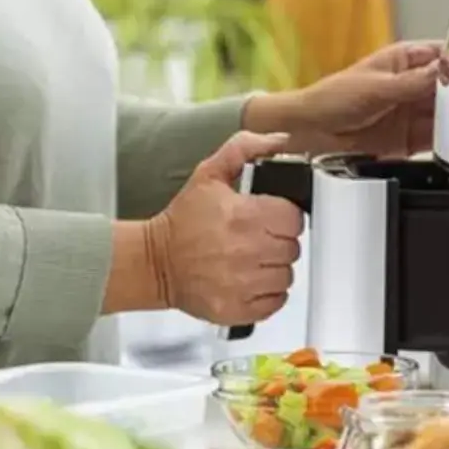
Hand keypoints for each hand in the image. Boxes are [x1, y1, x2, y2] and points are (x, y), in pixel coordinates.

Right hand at [148, 131, 303, 324]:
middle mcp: (247, 252)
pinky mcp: (238, 308)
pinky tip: (249, 280)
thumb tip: (278, 140)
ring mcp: (243, 284)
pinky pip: (276, 302)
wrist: (154, 262)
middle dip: (277, 241)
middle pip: (292, 248)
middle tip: (256, 237)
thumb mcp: (208, 174)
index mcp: (245, 216)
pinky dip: (268, 293)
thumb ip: (244, 149)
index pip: (294, 218)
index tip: (267, 217)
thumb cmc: (181, 222)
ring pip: (286, 276)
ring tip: (250, 259)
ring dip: (273, 268)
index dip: (282, 216)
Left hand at [245, 41, 448, 157]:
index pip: (442, 56)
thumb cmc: (331, 98)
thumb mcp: (375, 87)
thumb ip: (412, 82)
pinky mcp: (408, 138)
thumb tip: (444, 70)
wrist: (309, 132)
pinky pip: (435, 139)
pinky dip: (447, 143)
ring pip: (445, 115)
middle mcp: (412, 85)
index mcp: (404, 61)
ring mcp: (411, 112)